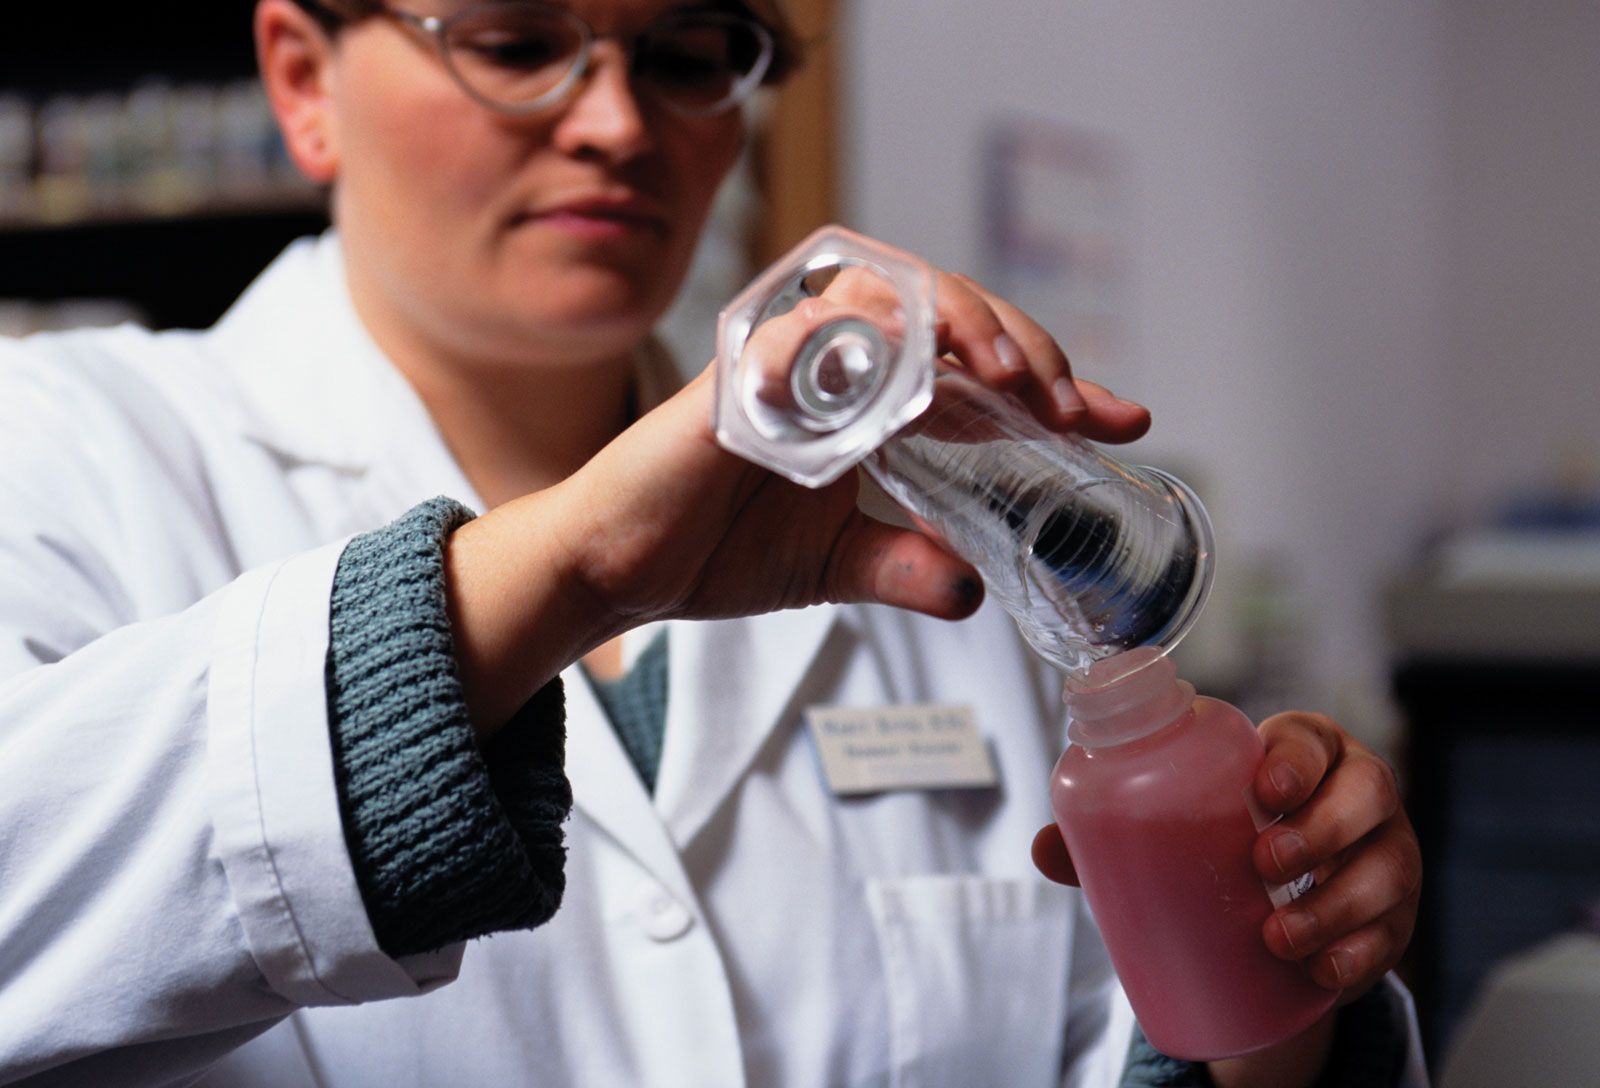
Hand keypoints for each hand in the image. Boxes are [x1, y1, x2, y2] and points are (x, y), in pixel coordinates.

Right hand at [546, 264, 1150, 630]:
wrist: (620, 568)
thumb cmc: (714, 549)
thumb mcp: (839, 565)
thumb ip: (909, 567)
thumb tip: (975, 596)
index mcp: (868, 397)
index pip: (976, 370)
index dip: (1056, 384)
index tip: (1124, 420)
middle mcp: (836, 361)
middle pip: (950, 312)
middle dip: (1023, 347)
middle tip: (1072, 407)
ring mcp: (790, 356)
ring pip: (892, 294)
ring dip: (963, 326)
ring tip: (1014, 383)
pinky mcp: (741, 370)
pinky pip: (807, 324)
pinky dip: (864, 332)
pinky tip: (923, 369)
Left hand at [1032, 712, 1420, 996]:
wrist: (1276, 909)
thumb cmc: (1222, 840)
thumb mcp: (1178, 828)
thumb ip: (1112, 832)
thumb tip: (1043, 847)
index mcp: (1303, 753)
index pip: (1313, 737)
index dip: (1297, 758)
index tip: (1262, 790)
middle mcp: (1357, 794)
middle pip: (1368, 792)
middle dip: (1321, 829)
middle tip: (1263, 865)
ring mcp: (1386, 853)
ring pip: (1388, 867)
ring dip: (1335, 904)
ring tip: (1278, 936)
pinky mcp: (1396, 916)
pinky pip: (1394, 934)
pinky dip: (1359, 955)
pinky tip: (1321, 971)